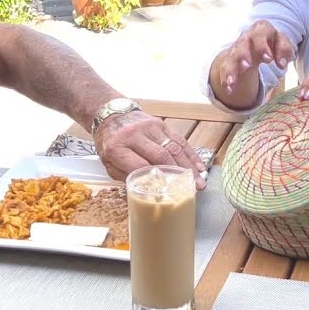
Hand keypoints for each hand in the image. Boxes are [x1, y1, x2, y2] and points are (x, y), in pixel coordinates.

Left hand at [93, 111, 207, 188]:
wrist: (111, 116)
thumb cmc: (110, 143)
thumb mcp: (108, 163)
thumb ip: (125, 176)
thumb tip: (147, 190)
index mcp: (117, 148)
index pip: (140, 166)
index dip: (155, 180)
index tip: (168, 193)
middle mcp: (134, 135)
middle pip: (161, 157)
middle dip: (179, 175)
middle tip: (193, 189)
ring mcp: (149, 128)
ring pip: (173, 148)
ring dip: (189, 166)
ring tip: (200, 181)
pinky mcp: (161, 124)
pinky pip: (179, 140)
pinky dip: (190, 154)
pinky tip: (199, 166)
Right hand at [214, 20, 295, 95]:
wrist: (256, 43)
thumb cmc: (273, 43)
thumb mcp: (282, 44)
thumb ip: (284, 51)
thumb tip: (281, 64)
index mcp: (262, 29)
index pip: (263, 33)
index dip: (265, 47)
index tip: (270, 60)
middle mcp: (248, 37)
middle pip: (244, 42)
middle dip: (245, 53)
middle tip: (248, 66)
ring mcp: (237, 48)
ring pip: (233, 57)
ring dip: (232, 68)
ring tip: (233, 81)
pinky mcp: (230, 59)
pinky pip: (226, 68)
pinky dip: (227, 79)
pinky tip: (230, 89)